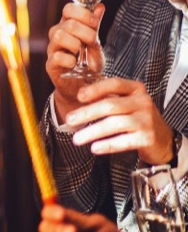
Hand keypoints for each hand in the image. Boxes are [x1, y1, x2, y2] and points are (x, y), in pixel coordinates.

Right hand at [45, 2, 104, 117]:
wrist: (83, 87)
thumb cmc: (88, 64)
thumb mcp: (95, 43)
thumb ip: (95, 25)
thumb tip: (99, 6)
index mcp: (67, 26)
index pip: (68, 9)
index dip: (83, 13)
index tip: (95, 23)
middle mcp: (57, 35)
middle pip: (67, 23)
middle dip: (86, 32)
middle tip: (92, 42)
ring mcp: (52, 50)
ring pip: (59, 36)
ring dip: (76, 44)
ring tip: (81, 53)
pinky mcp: (50, 65)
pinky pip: (57, 57)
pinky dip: (70, 60)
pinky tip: (75, 64)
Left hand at [61, 75, 175, 163]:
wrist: (162, 138)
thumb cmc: (137, 117)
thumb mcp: (125, 103)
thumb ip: (106, 98)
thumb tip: (80, 98)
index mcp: (136, 89)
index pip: (114, 84)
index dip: (95, 89)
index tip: (79, 96)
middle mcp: (143, 102)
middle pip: (110, 105)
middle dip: (87, 113)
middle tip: (69, 120)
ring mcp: (147, 120)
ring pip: (114, 124)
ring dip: (92, 132)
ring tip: (77, 139)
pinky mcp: (148, 137)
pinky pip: (123, 141)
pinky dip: (107, 145)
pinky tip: (94, 148)